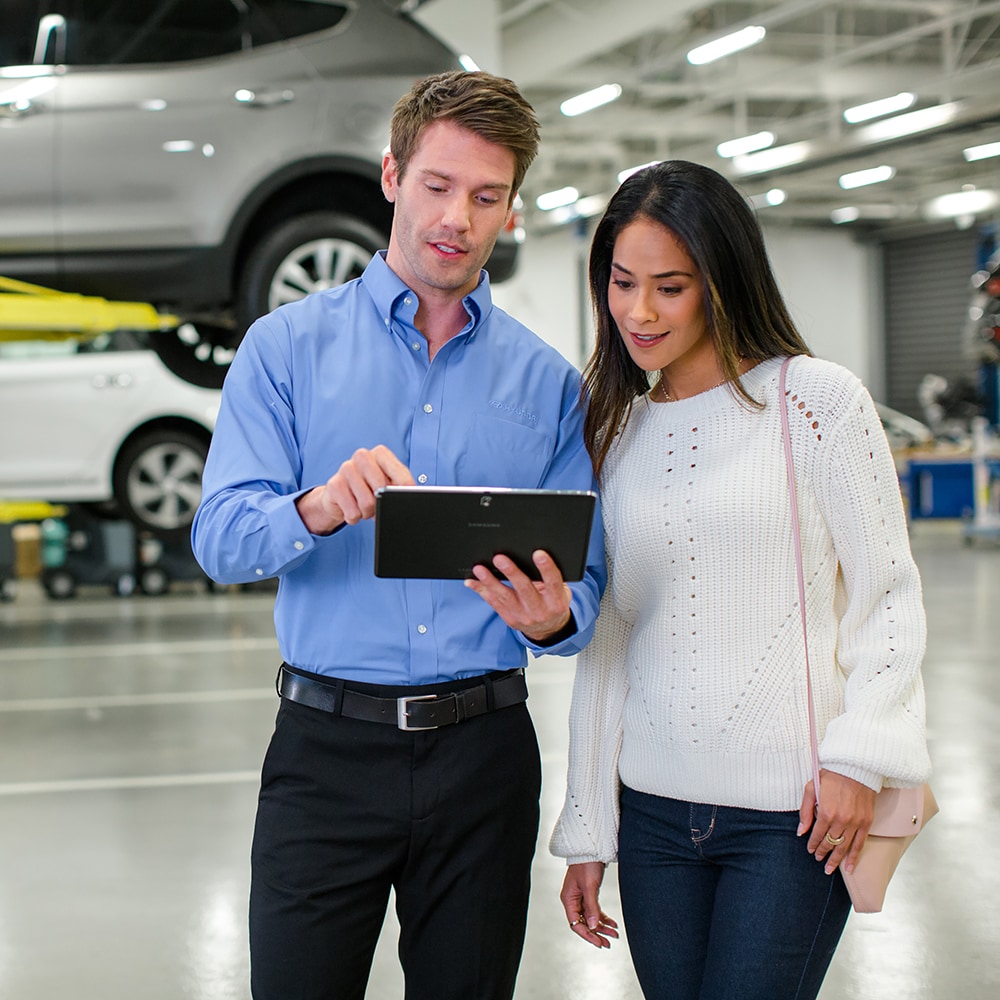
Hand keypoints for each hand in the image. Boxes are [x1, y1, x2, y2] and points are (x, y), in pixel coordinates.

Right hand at [296, 446, 413, 533]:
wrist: (339, 495)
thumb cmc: (368, 488)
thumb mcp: (388, 483)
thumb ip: (400, 486)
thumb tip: (411, 494)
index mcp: (380, 453)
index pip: (401, 475)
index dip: (404, 492)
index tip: (403, 499)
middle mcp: (362, 456)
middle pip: (382, 489)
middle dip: (382, 504)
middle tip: (378, 504)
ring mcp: (346, 468)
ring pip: (367, 503)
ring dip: (367, 512)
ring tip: (364, 506)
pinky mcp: (334, 484)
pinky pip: (353, 512)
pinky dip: (355, 517)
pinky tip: (352, 508)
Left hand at [463, 550, 572, 641]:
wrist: (549, 629)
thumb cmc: (553, 602)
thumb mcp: (560, 591)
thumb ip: (550, 578)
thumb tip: (531, 556)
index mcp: (556, 601)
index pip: (553, 582)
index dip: (546, 568)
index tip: (538, 553)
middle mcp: (540, 610)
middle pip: (524, 589)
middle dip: (511, 572)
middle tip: (499, 558)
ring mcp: (524, 617)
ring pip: (505, 597)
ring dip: (490, 582)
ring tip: (480, 569)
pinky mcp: (510, 619)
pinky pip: (494, 604)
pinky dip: (482, 591)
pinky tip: (472, 582)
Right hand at [560, 862, 618, 948]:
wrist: (592, 848)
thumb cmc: (586, 864)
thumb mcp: (590, 886)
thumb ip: (591, 907)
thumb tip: (593, 926)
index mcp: (568, 899)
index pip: (575, 924)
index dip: (588, 935)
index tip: (599, 943)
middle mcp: (573, 899)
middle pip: (583, 922)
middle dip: (596, 933)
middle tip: (608, 943)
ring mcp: (581, 897)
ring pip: (591, 917)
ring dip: (602, 927)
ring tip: (614, 934)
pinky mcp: (589, 893)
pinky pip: (595, 910)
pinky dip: (603, 917)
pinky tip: (612, 923)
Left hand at [798, 769, 876, 874]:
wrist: (855, 768)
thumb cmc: (830, 776)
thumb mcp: (810, 789)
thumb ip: (805, 812)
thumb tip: (800, 832)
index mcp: (825, 812)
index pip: (817, 835)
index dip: (813, 844)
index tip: (810, 849)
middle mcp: (841, 821)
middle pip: (830, 843)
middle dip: (823, 853)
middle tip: (818, 859)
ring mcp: (855, 823)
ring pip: (844, 847)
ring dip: (836, 860)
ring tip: (830, 868)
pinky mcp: (866, 822)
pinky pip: (860, 844)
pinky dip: (854, 857)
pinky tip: (849, 867)